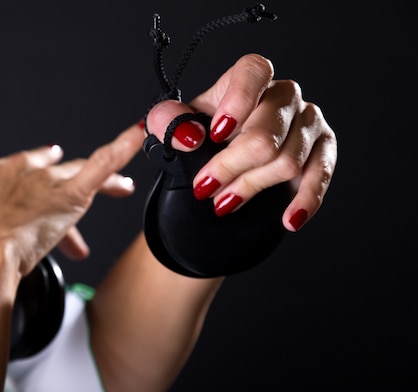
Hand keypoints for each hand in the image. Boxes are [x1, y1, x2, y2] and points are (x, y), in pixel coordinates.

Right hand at [0, 125, 143, 276]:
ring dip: (102, 181)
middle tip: (73, 210)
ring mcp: (48, 181)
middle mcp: (20, 171)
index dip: (31, 197)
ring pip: (81, 172)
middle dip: (62, 191)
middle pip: (50, 175)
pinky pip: (105, 164)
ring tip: (121, 187)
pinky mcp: (75, 192)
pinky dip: (123, 148)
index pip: (18, 181)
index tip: (36, 210)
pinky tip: (139, 136)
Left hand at [145, 53, 336, 230]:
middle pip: (266, 134)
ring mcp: (308, 122)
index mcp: (248, 78)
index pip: (254, 72)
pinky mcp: (323, 151)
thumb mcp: (172, 127)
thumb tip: (190, 136)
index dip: (238, 101)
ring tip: (224, 202)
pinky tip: (289, 220)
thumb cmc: (200, 137)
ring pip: (287, 161)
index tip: (215, 134)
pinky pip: (320, 176)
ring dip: (251, 187)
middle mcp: (284, 95)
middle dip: (230, 167)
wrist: (221, 161)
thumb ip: (167, 121)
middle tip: (204, 188)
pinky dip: (305, 201)